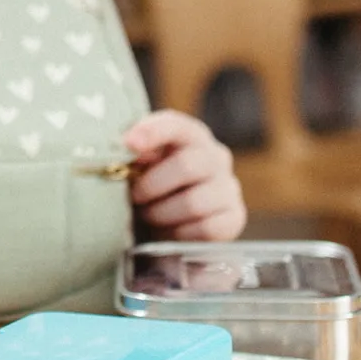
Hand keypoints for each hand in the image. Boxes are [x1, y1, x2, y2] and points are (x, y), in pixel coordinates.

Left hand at [124, 110, 246, 241]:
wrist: (170, 219)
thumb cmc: (149, 184)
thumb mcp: (139, 165)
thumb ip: (133, 154)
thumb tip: (126, 147)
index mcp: (190, 135)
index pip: (176, 125)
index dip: (152, 132)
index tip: (128, 143)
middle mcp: (215, 156)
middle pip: (187, 165)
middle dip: (152, 186)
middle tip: (134, 197)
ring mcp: (229, 186)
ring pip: (194, 203)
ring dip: (162, 213)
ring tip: (148, 215)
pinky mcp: (234, 217)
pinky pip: (206, 229)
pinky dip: (180, 234)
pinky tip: (169, 231)